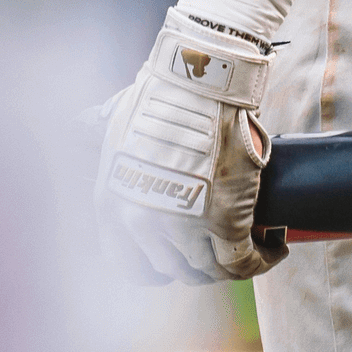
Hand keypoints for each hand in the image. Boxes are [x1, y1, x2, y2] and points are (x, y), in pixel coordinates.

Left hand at [94, 8, 287, 285]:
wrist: (199, 80)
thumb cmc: (161, 93)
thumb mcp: (115, 122)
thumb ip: (96, 132)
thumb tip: (76, 122)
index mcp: (112, 208)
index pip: (129, 267)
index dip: (155, 268)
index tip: (175, 260)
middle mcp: (142, 226)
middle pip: (173, 269)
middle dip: (196, 263)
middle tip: (217, 245)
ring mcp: (183, 228)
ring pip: (209, 271)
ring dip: (230, 263)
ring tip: (253, 243)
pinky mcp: (225, 222)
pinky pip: (243, 261)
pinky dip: (263, 258)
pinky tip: (275, 246)